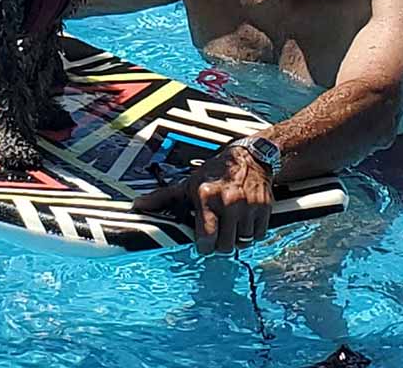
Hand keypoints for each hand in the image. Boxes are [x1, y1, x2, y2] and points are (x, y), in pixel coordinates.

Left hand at [133, 146, 273, 253]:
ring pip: (243, 243)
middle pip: (225, 246)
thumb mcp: (189, 184)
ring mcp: (248, 205)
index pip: (206, 239)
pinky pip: (259, 236)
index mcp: (206, 196)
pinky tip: (244, 221)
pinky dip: (252, 233)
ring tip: (231, 225)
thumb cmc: (215, 173)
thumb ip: (164, 198)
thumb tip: (137, 206)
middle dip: (220, 244)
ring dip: (236, 239)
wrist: (250, 157)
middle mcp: (228, 201)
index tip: (204, 242)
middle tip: (218, 233)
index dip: (204, 246)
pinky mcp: (265, 208)